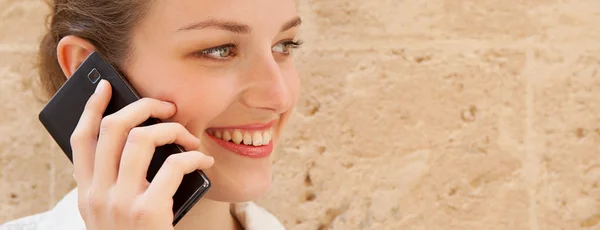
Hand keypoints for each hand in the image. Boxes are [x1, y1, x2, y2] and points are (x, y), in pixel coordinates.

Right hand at [70, 79, 213, 229]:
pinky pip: (174, 164)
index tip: (105, 88)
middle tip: (166, 107)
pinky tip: (204, 159)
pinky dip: (194, 155)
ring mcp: (120, 203)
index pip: (81, 139)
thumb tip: (146, 140)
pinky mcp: (148, 211)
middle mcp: (97, 195)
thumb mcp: (113, 213)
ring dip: (172, 129)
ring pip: (141, 138)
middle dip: (143, 107)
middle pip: (113, 129)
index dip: (93, 109)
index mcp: (87, 193)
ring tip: (189, 136)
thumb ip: (118, 182)